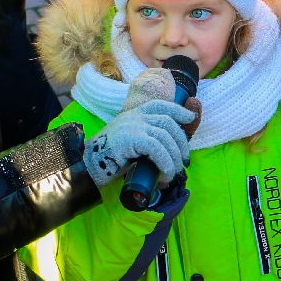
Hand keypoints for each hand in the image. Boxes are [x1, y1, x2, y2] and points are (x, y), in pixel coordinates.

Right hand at [83, 69, 197, 188]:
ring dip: (174, 158)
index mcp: (135, 113)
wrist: (89, 164)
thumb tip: (172, 150)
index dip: (179, 111)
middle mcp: (136, 116)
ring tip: (173, 173)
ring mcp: (134, 125)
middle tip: (184, 161)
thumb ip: (148, 138)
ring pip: (165, 137)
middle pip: (168, 123)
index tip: (190, 119)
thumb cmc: (112, 157)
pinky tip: (166, 175)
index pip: (162, 105)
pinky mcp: (132, 138)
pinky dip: (166, 163)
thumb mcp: (132, 141)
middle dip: (181, 142)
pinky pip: (157, 149)